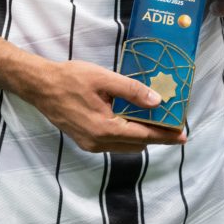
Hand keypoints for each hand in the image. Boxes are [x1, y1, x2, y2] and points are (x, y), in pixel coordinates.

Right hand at [26, 59, 187, 153]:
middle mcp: (98, 142)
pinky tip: (130, 117)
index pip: (144, 136)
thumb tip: (157, 101)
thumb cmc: (71, 78)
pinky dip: (126, 133)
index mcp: (104, 128)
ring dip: (140, 134)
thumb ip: (131, 90)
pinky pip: (113, 142)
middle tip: (170, 121)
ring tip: (154, 118)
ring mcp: (90, 143)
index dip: (165, 136)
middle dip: (155, 135)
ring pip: (125, 145)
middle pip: (137, 144)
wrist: (40, 86)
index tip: (183, 135)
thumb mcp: (104, 78)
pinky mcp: (85, 140)